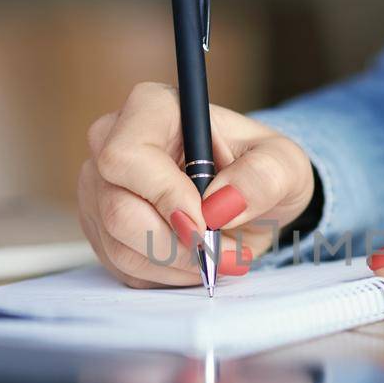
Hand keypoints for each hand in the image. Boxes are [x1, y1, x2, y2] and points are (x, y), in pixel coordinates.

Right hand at [78, 83, 315, 287]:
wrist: (248, 197)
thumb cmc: (260, 169)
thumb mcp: (284, 165)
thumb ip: (263, 176)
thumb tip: (223, 202)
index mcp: (152, 109)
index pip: (126, 156)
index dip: (164, 196)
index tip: (206, 222)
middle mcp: (112, 143)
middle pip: (117, 209)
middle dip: (174, 244)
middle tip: (218, 249)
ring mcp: (100, 187)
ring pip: (119, 245)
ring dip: (175, 263)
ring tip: (216, 254)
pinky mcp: (101, 227)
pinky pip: (122, 266)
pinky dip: (165, 274)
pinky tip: (194, 258)